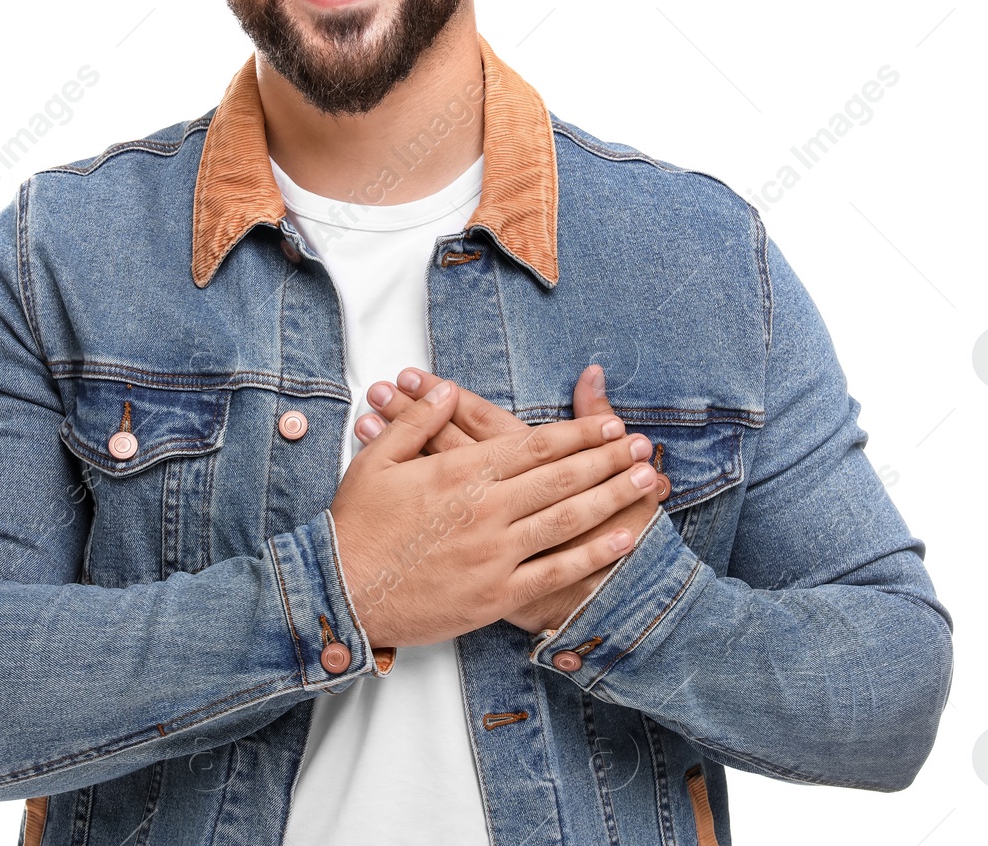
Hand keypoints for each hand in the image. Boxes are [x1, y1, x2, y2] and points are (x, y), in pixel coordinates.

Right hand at [328, 379, 661, 647]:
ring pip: (565, 519)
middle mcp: (484, 510)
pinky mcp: (494, 596)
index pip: (533, 445)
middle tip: (642, 443)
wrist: (341, 594)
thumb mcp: (377, 461)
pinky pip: (553, 571)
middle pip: (560, 477)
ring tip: (646, 480)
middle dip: (608, 457)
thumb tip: (449, 390)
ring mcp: (493, 555)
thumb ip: (418, 422)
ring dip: (612, 497)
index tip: (610, 421)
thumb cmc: (356, 526)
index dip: (578, 432)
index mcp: (459, 473)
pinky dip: (592, 555)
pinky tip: (621, 539)